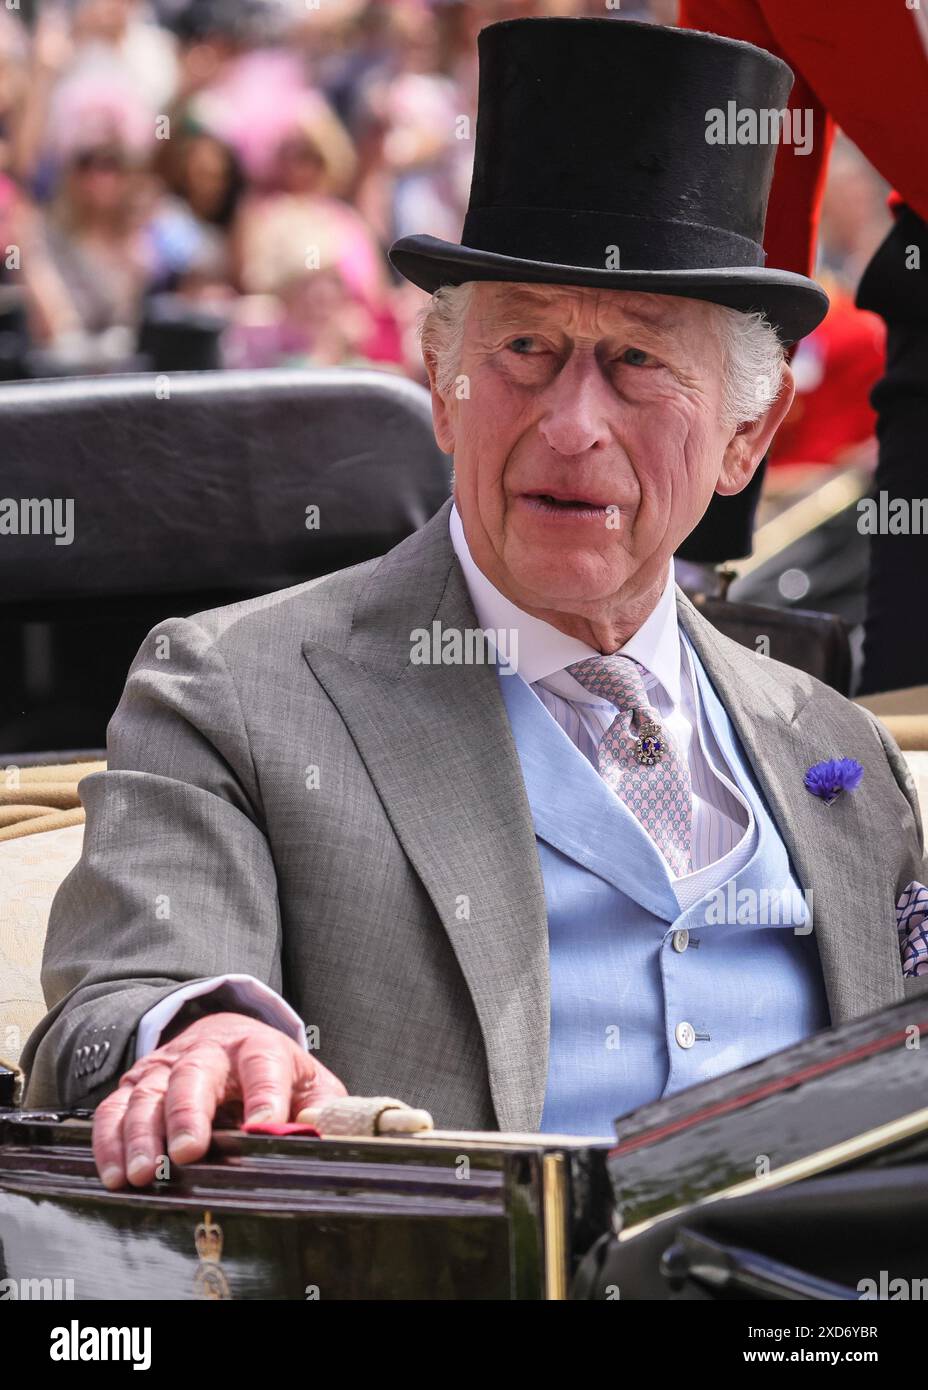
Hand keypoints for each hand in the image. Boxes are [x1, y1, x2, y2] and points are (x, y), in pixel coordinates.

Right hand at [92, 1012, 346, 1189]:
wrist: (228, 1037)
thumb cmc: (273, 1072)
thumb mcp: (307, 1083)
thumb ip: (320, 1107)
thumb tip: (319, 1133)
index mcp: (257, 1047)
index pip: (262, 1064)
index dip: (264, 1095)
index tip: (263, 1129)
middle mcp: (208, 1051)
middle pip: (195, 1074)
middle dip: (189, 1112)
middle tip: (188, 1152)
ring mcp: (167, 1065)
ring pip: (149, 1092)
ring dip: (142, 1134)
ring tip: (144, 1174)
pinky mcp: (137, 1084)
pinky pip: (114, 1108)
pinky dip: (110, 1141)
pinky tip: (115, 1174)